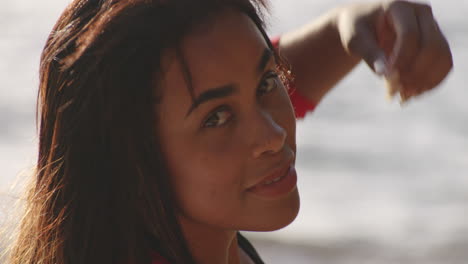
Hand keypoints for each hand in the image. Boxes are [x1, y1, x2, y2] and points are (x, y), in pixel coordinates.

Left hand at [337, 0, 452, 101]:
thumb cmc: (357, 30)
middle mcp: (421, 14)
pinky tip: (412, 94)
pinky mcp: (436, 42)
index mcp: (398, 7)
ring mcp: (432, 27)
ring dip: (424, 81)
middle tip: (396, 93)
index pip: (409, 34)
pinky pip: (444, 64)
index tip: (387, 78)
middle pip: (431, 46)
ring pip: (441, 56)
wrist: (365, 27)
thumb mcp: (355, 40)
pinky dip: (430, 82)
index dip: (401, 60)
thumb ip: (370, 54)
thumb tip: (385, 74)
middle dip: (415, 73)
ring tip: (403, 98)